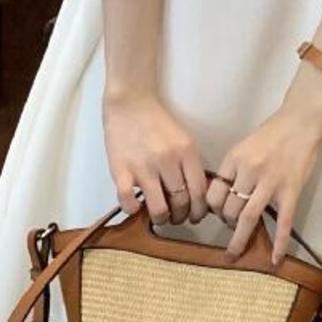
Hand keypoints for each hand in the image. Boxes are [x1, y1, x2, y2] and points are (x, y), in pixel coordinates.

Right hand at [103, 88, 206, 225]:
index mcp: (186, 151)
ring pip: (159, 209)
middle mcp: (167, 160)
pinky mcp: (121, 170)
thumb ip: (191, 164)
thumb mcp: (184, 139)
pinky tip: (137, 206)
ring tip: (160, 215)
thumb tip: (197, 194)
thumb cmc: (158, 122)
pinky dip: (134, 211)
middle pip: (181, 203)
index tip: (195, 214)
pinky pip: (129, 202)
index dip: (199, 210)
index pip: (200, 191)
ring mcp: (143, 167)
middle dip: (181, 217)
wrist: (130, 102)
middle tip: (177, 217)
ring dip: (161, 218)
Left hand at [207, 64, 321, 264]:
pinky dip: (279, 243)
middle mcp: (249, 171)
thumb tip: (224, 195)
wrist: (302, 120)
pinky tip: (275, 259)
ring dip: (239, 240)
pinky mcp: (291, 191)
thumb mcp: (245, 144)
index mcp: (235, 159)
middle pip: (228, 208)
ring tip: (234, 254)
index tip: (216, 213)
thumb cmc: (273, 131)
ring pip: (248, 219)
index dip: (212, 207)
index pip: (214, 192)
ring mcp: (271, 182)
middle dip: (226, 223)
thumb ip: (234, 169)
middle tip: (230, 228)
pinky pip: (282, 222)